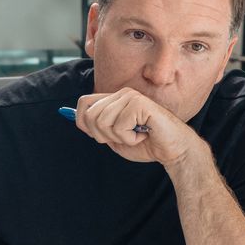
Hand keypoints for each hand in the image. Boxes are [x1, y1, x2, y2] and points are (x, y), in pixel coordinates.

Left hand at [75, 88, 204, 172]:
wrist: (172, 150)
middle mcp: (121, 94)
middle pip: (90, 115)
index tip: (103, 136)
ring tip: (135, 135)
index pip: (84, 103)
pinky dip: (129, 138)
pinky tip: (144, 133)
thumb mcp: (114, 138)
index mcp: (114, 99)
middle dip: (103, 135)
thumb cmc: (146, 144)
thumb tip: (71, 114)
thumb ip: (96, 127)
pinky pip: (119, 126)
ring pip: (102, 122)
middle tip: (124, 137)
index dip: (84, 123)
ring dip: (118, 138)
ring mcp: (130, 96)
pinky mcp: (139, 103)